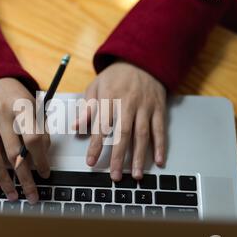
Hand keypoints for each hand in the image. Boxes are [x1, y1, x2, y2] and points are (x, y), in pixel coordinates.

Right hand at [0, 78, 50, 203]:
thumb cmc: (16, 98)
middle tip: (32, 194)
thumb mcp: (34, 107)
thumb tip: (42, 160)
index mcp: (22, 106)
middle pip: (14, 152)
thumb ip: (41, 131)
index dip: (41, 160)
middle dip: (25, 178)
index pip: (33, 139)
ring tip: (13, 195)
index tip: (45, 174)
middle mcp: (1, 113)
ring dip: (4, 180)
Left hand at [73, 61, 166, 180]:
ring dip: (139, 156)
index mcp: (109, 98)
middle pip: (123, 134)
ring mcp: (145, 107)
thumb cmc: (115, 77)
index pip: (101, 126)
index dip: (95, 145)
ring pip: (142, 134)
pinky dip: (161, 146)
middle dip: (118, 157)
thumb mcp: (96, 86)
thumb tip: (76, 128)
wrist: (142, 60)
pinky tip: (158, 161)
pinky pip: (160, 130)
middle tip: (115, 176)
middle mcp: (128, 104)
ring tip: (136, 175)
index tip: (90, 162)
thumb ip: (86, 108)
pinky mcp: (158, 109)